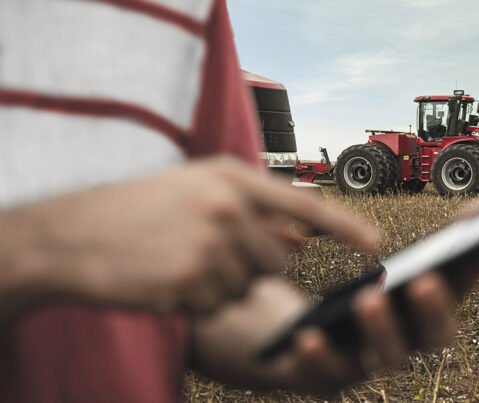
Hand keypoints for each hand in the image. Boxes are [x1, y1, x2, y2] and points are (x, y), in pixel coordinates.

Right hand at [0, 157, 377, 313]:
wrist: (73, 234)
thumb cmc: (139, 210)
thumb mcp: (198, 193)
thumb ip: (254, 212)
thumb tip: (303, 240)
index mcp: (230, 177)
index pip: (303, 203)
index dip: (344, 225)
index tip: (377, 243)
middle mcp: (226, 205)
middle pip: (277, 258)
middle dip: (250, 265)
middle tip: (205, 252)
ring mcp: (208, 241)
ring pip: (249, 284)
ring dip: (222, 284)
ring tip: (180, 261)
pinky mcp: (191, 278)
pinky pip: (220, 304)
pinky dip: (200, 301)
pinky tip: (169, 279)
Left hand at [191, 274, 454, 393]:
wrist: (289, 336)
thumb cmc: (349, 297)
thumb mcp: (386, 266)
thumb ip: (422, 244)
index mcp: (422, 315)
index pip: (460, 289)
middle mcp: (404, 344)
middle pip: (433, 337)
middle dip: (433, 310)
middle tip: (425, 279)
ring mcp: (366, 364)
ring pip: (386, 357)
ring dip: (381, 328)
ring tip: (369, 297)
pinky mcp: (324, 377)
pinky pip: (324, 373)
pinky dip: (319, 357)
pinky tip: (309, 334)